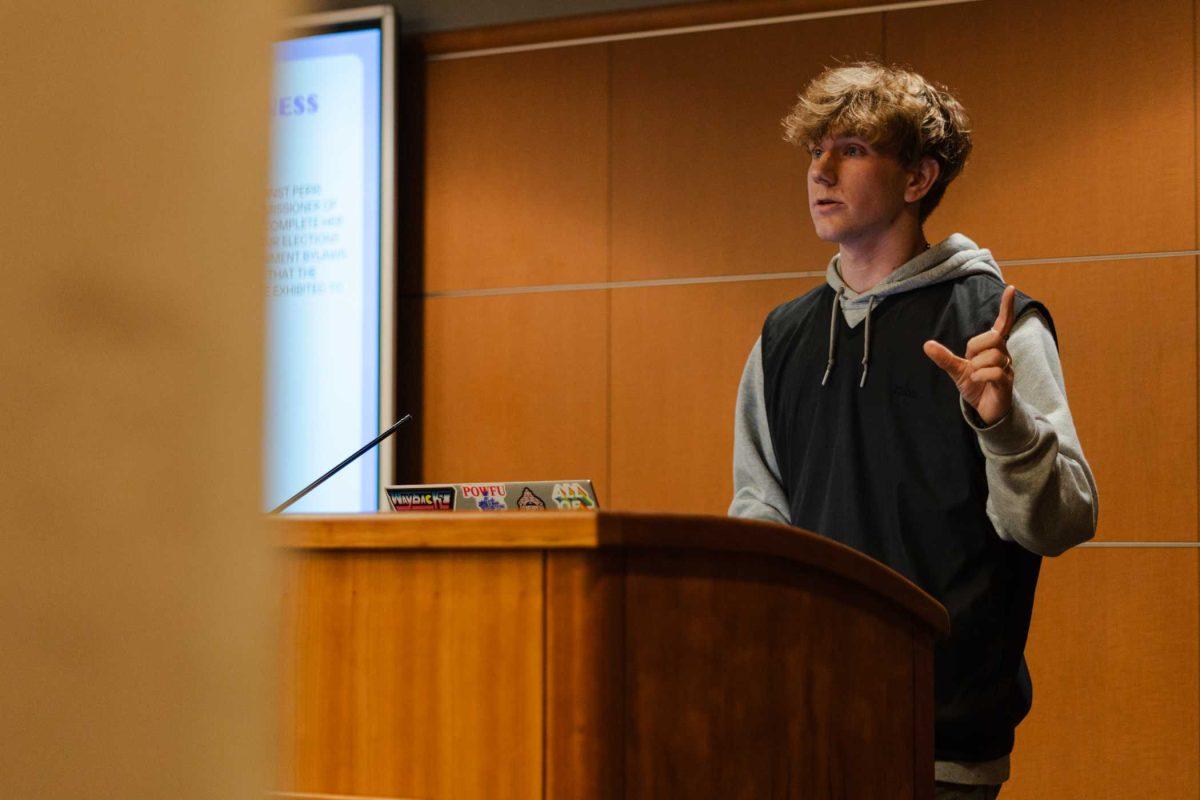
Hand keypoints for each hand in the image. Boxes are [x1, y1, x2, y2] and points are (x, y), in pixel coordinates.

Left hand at [922, 284, 1016, 425]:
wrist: (986, 410)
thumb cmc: (975, 386)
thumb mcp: (957, 370)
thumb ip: (945, 358)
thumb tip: (926, 344)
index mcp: (993, 348)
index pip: (1002, 324)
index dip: (1006, 307)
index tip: (1010, 288)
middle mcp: (1004, 355)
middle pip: (994, 338)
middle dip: (977, 348)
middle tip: (971, 362)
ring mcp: (1008, 369)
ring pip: (995, 356)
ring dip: (977, 365)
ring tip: (974, 374)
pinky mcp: (1007, 384)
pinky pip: (996, 372)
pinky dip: (981, 375)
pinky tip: (976, 380)